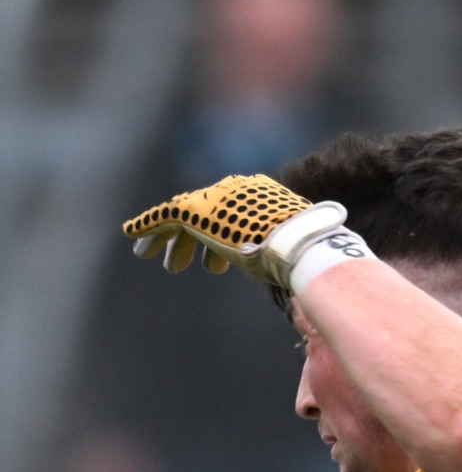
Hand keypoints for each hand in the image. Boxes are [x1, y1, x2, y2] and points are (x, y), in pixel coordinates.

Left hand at [125, 174, 374, 294]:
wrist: (301, 247)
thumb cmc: (310, 256)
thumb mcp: (301, 254)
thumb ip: (296, 258)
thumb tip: (317, 281)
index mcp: (264, 197)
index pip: (233, 213)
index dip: (219, 242)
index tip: (213, 265)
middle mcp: (238, 190)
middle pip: (206, 212)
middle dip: (193, 240)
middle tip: (181, 264)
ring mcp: (216, 199)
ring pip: (183, 216)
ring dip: (172, 242)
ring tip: (165, 264)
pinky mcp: (197, 212)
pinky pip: (164, 217)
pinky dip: (148, 227)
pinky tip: (134, 238)